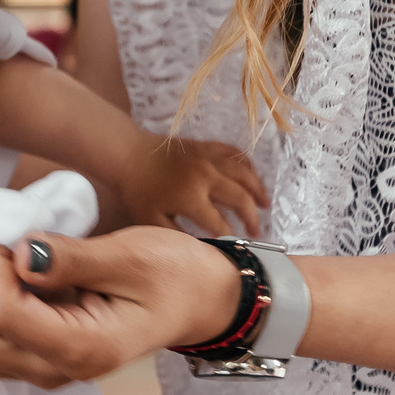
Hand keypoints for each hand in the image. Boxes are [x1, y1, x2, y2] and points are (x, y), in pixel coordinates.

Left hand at [0, 227, 239, 387]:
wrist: (200, 301)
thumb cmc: (174, 274)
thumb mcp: (132, 255)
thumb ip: (72, 258)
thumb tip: (20, 253)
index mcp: (84, 347)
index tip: (19, 241)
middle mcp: (55, 370)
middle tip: (11, 254)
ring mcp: (41, 371)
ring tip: (11, 272)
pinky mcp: (34, 361)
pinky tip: (12, 286)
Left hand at [118, 137, 265, 234]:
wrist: (128, 155)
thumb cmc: (138, 192)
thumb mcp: (151, 221)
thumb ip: (177, 236)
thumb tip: (201, 248)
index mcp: (191, 198)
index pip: (220, 223)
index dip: (230, 236)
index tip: (236, 244)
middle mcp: (206, 177)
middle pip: (240, 198)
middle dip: (251, 217)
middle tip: (257, 231)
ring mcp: (208, 158)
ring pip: (243, 173)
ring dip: (257, 189)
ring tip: (265, 204)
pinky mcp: (206, 146)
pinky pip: (234, 153)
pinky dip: (247, 165)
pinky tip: (252, 175)